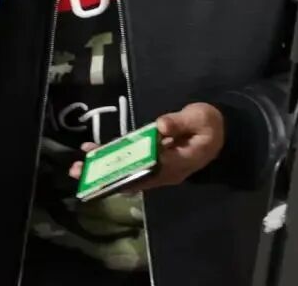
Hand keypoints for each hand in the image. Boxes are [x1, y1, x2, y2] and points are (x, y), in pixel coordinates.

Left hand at [69, 102, 224, 190]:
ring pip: (127, 173)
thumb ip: (180, 121)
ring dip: (103, 169)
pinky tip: (92, 152)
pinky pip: (129, 163)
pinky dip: (111, 158)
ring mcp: (158, 168)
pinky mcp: (152, 159)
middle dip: (105, 176)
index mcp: (179, 163)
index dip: (127, 170)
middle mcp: (165, 171)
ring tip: (78, 165)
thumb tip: (160, 125)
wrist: (220, 129)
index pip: (149, 170)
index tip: (105, 168)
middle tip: (79, 172)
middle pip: (133, 178)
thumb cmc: (209, 125)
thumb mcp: (200, 119)